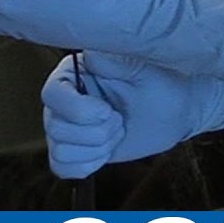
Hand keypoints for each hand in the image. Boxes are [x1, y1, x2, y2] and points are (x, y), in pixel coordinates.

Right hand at [41, 51, 223, 178]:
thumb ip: (115, 62)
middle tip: (120, 122)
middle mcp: (62, 100)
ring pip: (61, 150)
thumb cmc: (159, 87)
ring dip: (96, 148)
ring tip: (116, 133)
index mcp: (72, 74)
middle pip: (55, 128)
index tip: (109, 111)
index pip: (52, 95)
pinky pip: (62, 167)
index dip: (78, 110)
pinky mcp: (72, 150)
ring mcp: (64, 126)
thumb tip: (89, 55)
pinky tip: (106, 150)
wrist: (172, 113)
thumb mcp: (142, 70)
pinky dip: (88, 164)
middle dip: (97, 133)